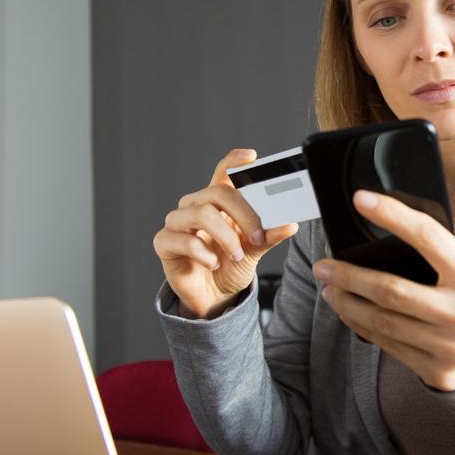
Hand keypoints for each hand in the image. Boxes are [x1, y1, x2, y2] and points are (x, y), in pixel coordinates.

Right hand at [154, 148, 297, 318]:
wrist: (214, 297)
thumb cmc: (231, 266)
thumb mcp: (254, 250)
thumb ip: (268, 236)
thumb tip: (290, 224)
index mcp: (217, 201)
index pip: (223, 172)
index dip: (234, 161)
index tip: (252, 157)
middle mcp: (195, 205)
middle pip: (218, 193)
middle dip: (244, 214)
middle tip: (258, 236)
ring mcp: (177, 222)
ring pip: (202, 213)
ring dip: (226, 236)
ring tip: (237, 255)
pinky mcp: (164, 242)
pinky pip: (185, 239)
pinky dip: (206, 254)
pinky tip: (214, 264)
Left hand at [314, 190, 454, 391]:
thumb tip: (448, 217)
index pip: (429, 238)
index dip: (393, 216)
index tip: (362, 201)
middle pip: (392, 290)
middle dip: (349, 276)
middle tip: (323, 265)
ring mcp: (450, 347)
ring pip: (384, 322)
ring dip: (348, 303)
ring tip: (329, 288)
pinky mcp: (436, 371)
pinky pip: (389, 345)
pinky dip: (363, 326)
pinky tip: (349, 312)